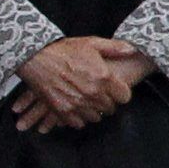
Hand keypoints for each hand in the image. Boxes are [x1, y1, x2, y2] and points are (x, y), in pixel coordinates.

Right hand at [11, 35, 144, 131]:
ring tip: (88, 101)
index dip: (121, 93)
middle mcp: (93, 93)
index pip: (124, 97)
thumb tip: (132, 50)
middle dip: (108, 102)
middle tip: (100, 95)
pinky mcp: (62, 111)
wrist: (36, 58)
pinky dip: (78, 118)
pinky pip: (78, 123)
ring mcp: (77, 104)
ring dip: (93, 111)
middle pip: (110, 108)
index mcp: (103, 77)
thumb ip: (115, 48)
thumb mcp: (92, 43)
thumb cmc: (64, 50)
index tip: (116, 90)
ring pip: (95, 117)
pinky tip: (76, 108)